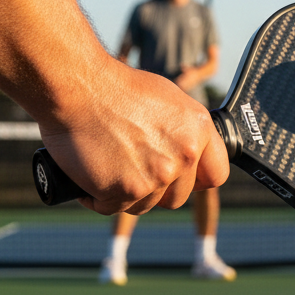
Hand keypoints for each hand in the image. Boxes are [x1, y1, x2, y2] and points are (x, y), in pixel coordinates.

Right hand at [36, 58, 228, 215]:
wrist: (78, 87)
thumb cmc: (116, 89)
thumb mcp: (169, 101)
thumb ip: (184, 132)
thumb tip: (189, 153)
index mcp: (200, 130)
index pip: (216, 175)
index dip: (195, 180)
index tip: (180, 178)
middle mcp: (185, 154)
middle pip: (176, 197)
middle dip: (154, 189)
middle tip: (130, 166)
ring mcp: (158, 175)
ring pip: (145, 205)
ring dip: (125, 193)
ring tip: (108, 162)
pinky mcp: (127, 190)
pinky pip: (113, 207)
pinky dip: (97, 196)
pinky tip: (90, 171)